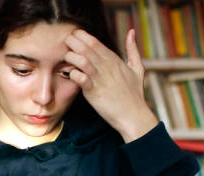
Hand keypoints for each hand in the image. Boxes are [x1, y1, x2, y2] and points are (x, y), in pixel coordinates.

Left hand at [65, 28, 157, 142]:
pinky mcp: (95, 92)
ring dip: (71, 56)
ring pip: (82, 60)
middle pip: (86, 48)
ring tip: (66, 57)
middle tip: (65, 42)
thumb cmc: (134, 94)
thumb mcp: (137, 68)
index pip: (94, 41)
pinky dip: (74, 74)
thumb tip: (131, 31)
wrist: (134, 115)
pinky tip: (72, 74)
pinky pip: (81, 79)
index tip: (73, 36)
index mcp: (114, 60)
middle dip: (73, 42)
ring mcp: (101, 79)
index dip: (81, 36)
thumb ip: (133, 49)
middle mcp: (107, 66)